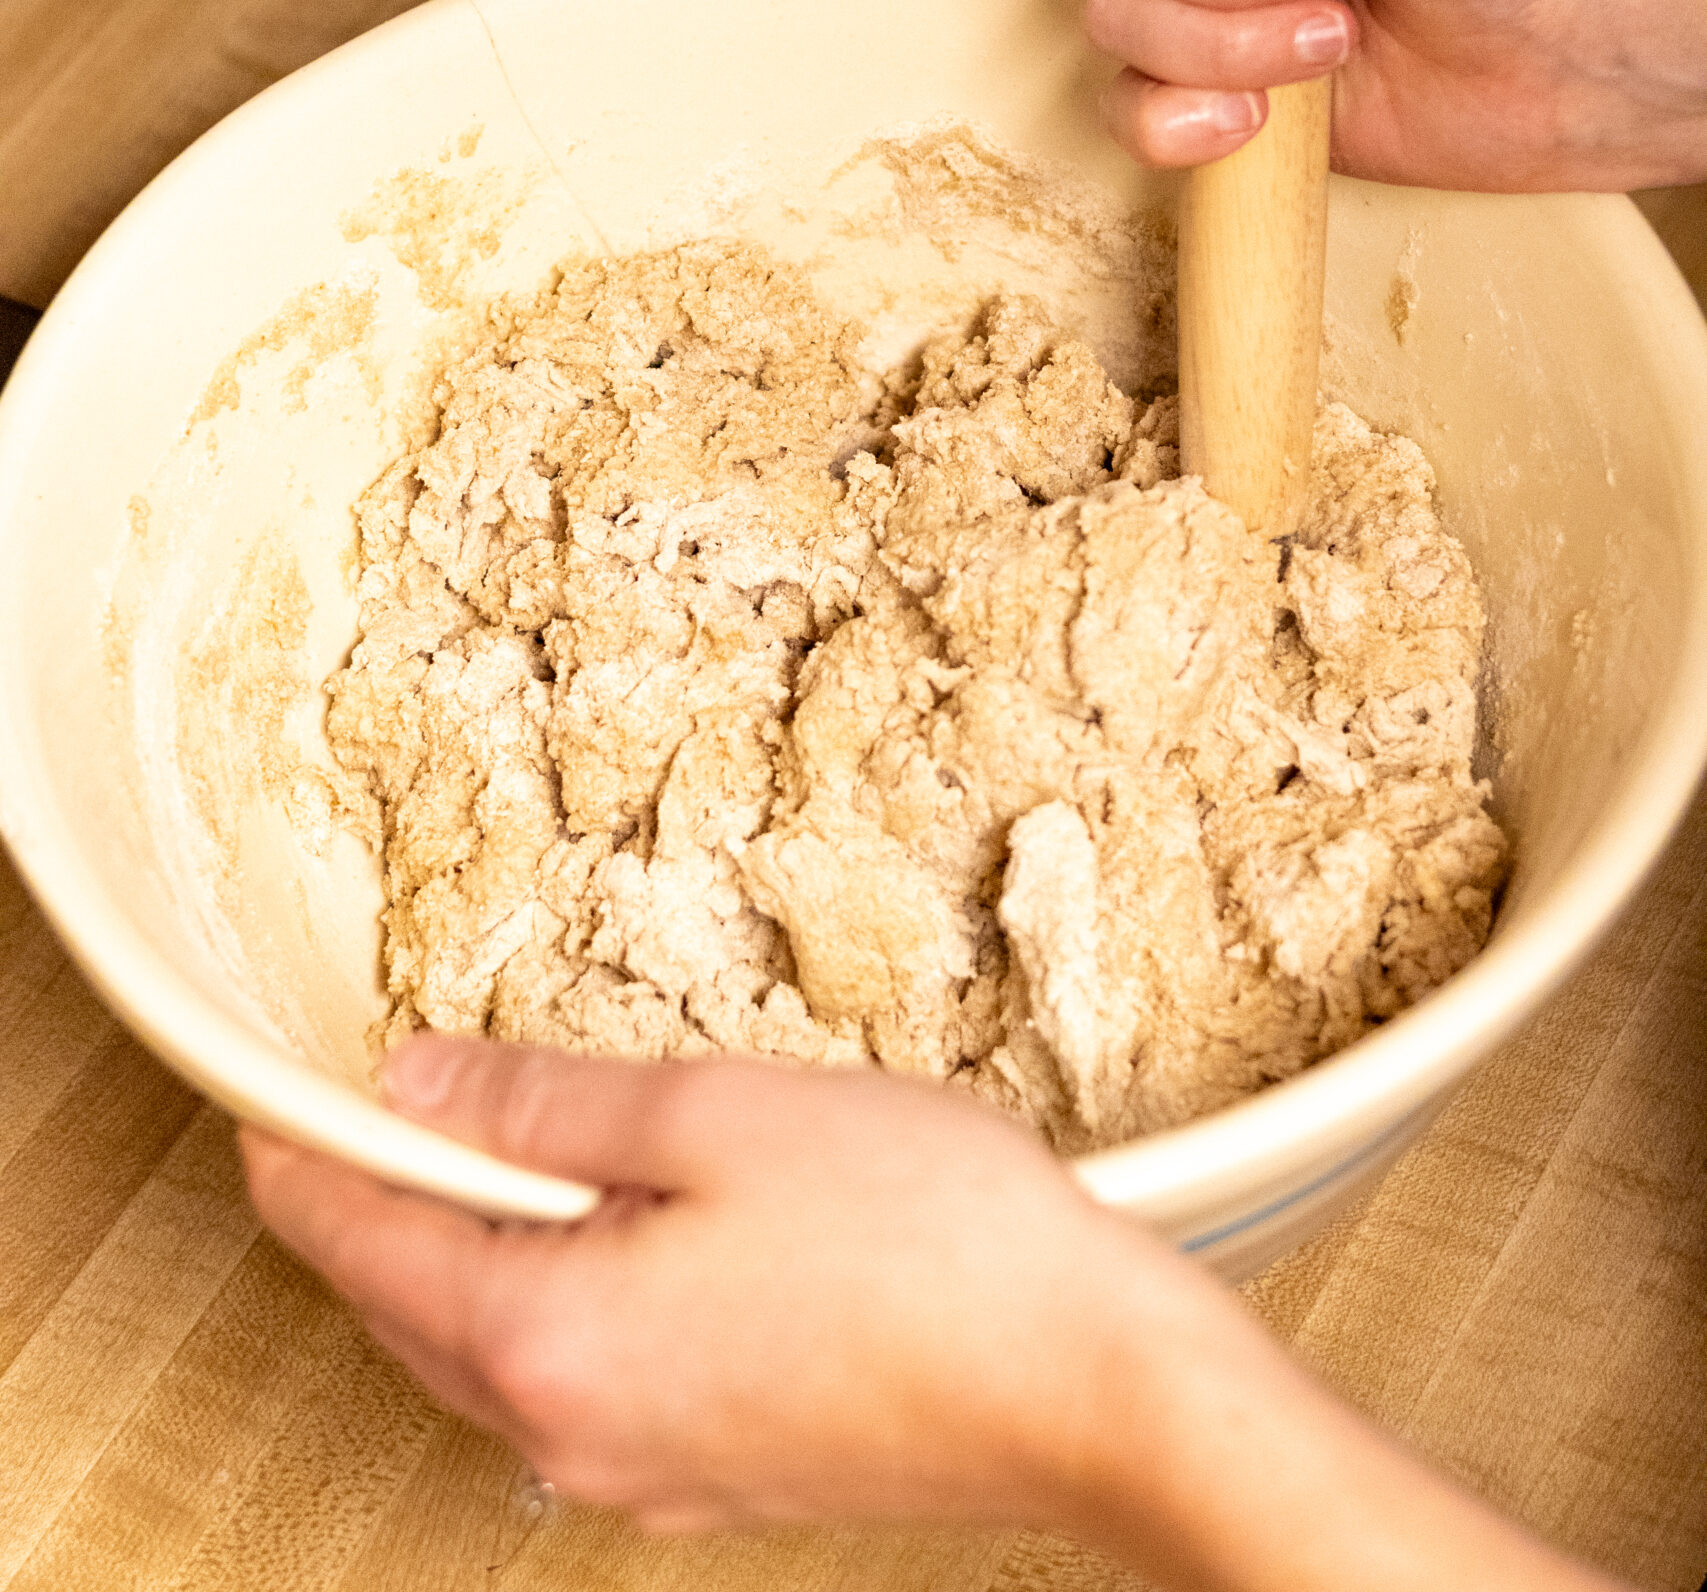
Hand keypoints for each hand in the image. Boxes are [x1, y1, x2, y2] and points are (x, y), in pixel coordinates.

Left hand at [242, 1037, 1631, 1590]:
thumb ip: (545, 1104)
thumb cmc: (927, 1239)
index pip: (359, 1242)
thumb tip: (413, 1086)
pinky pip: (578, 1379)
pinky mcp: (712, 1475)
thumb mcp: (717, 1117)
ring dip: (477, 1245)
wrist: (1091, 1387)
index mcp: (549, 1340)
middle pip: (410, 1307)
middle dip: (384, 1198)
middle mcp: (571, 1434)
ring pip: (492, 1347)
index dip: (303, 1150)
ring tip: (508, 1136)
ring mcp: (643, 1471)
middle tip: (389, 1086)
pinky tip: (619, 1222)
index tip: (271, 1086)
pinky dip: (557, 1293)